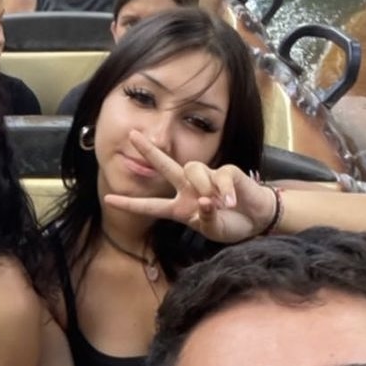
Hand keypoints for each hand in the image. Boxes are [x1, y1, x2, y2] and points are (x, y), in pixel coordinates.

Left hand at [102, 131, 277, 242]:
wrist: (257, 219)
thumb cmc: (232, 224)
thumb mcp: (214, 230)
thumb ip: (206, 220)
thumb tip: (203, 202)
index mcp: (180, 206)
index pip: (151, 205)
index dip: (131, 203)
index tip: (108, 200)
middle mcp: (189, 189)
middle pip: (166, 166)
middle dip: (149, 151)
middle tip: (132, 136)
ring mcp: (208, 179)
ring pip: (192, 170)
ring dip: (202, 186)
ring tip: (218, 204)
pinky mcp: (228, 173)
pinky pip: (220, 176)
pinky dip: (224, 190)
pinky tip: (229, 201)